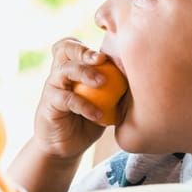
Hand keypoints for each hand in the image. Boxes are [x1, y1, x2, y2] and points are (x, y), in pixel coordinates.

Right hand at [30, 37, 109, 160]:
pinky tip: (98, 115)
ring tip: (103, 83)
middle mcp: (59, 74)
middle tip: (102, 60)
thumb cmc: (88, 121)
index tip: (105, 53)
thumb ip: (116, 88)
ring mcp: (52, 87)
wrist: (66, 147)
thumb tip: (143, 75)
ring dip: (85, 73)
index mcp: (71, 68)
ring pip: (64, 70)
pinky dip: (84, 105)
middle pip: (65, 49)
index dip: (85, 44)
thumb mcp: (106, 103)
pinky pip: (66, 98)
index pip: (71, 45)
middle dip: (84, 51)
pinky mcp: (49, 104)